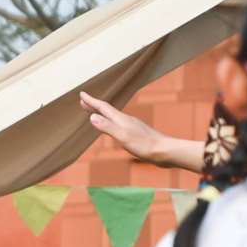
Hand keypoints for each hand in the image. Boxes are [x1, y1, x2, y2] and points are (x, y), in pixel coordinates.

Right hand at [79, 93, 198, 171]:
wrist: (164, 151)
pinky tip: (114, 127)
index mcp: (121, 119)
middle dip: (94, 106)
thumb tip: (92, 117)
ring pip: (113, 116)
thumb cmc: (144, 145)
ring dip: (103, 113)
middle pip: (107, 110)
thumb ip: (107, 127)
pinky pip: (119, 124)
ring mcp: (131, 126)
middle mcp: (125, 120)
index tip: (82, 95)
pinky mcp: (136, 133)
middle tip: (84, 102)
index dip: (91, 101)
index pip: (103, 108)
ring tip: (96, 113)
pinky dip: (111, 122)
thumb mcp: (122, 137)